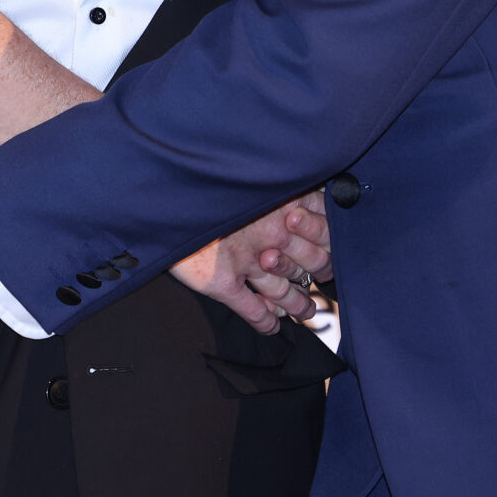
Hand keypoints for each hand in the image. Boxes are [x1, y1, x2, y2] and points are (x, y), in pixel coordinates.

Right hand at [170, 190, 332, 333]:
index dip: (330, 245)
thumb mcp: (253, 168)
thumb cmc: (207, 176)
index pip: (324, 231)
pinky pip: (252, 310)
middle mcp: (271, 234)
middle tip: (322, 281)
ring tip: (304, 310)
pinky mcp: (223, 281)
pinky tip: (270, 327)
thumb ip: (279, 180)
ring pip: (283, 290)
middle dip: (318, 276)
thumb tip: (300, 189)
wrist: (166, 190)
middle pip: (309, 264)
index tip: (331, 251)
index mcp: (283, 202)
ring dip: (297, 304)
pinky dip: (264, 322)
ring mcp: (248, 261)